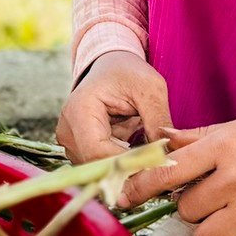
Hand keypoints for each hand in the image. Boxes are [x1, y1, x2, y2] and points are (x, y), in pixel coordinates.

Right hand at [57, 51, 171, 164]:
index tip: (157, 164)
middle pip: (96, 165)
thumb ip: (158, 120)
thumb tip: (168, 152)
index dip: (127, 163)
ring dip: (125, 167)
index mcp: (80, 111)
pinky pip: (99, 165)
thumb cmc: (128, 72)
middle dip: (129, 168)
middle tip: (159, 164)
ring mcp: (69, 141)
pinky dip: (119, 163)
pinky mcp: (77, 148)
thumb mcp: (151, 89)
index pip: (98, 152)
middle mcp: (67, 129)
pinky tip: (137, 153)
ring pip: (98, 169)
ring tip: (149, 155)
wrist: (110, 65)